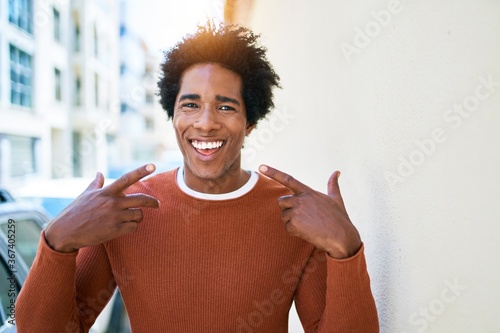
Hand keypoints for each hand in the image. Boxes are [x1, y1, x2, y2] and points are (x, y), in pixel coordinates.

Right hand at [45, 164, 159, 252]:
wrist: (65, 232)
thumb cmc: (74, 212)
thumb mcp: (85, 195)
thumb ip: (96, 184)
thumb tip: (99, 173)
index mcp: (106, 192)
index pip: (127, 178)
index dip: (141, 171)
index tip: (153, 165)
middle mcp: (112, 202)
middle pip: (141, 199)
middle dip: (152, 202)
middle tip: (157, 204)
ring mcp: (114, 217)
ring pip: (139, 215)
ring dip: (138, 217)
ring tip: (131, 219)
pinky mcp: (115, 230)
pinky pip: (133, 227)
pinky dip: (132, 227)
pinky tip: (125, 228)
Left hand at [259, 165, 361, 258]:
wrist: (341, 236)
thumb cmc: (339, 218)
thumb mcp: (336, 198)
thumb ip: (333, 184)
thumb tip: (337, 172)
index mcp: (308, 192)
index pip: (288, 179)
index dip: (273, 172)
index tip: (260, 167)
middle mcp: (301, 199)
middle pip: (281, 202)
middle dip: (288, 209)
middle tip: (304, 216)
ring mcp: (297, 212)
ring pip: (284, 216)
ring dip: (292, 221)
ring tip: (309, 224)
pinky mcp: (294, 224)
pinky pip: (287, 227)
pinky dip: (295, 231)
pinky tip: (308, 232)